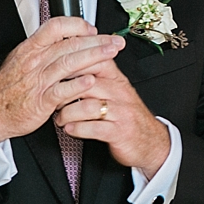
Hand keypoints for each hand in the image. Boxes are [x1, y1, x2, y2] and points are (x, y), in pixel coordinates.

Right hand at [0, 17, 125, 142]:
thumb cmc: (9, 88)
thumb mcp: (22, 60)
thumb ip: (44, 49)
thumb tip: (67, 38)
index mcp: (30, 49)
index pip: (55, 27)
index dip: (77, 25)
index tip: (93, 29)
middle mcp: (35, 61)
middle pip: (69, 44)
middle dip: (97, 41)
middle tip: (115, 41)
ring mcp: (38, 81)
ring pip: (69, 63)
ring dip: (94, 57)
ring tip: (111, 54)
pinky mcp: (41, 101)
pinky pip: (62, 90)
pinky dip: (78, 85)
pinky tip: (92, 81)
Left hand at [55, 59, 170, 178]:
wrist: (151, 142)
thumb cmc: (127, 116)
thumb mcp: (116, 91)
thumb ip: (98, 77)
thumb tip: (73, 64)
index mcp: (118, 80)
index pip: (96, 62)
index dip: (74, 64)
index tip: (56, 70)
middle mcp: (120, 93)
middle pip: (87, 83)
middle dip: (64, 91)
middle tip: (52, 98)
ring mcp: (121, 113)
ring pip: (87, 106)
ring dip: (67, 113)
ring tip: (60, 117)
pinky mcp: (119, 132)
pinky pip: (94, 128)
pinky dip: (77, 129)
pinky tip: (70, 129)